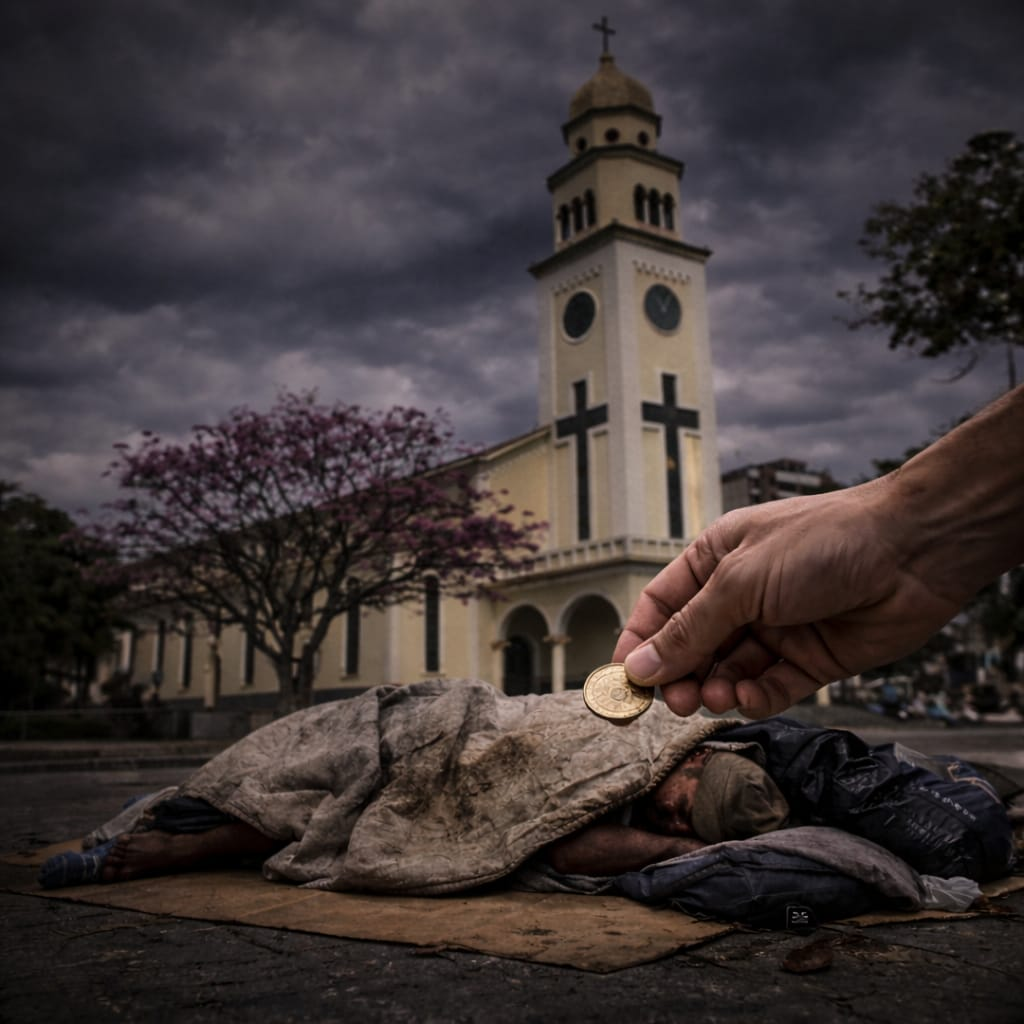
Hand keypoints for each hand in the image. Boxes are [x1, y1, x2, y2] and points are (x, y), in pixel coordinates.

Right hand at [613, 478, 966, 718]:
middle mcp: (742, 595)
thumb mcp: (741, 582)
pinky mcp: (810, 659)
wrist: (914, 551)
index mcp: (715, 560)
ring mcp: (776, 628)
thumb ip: (690, 630)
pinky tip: (750, 697)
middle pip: (691, 646)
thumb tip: (640, 667)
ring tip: (713, 697)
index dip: (639, 642)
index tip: (622, 681)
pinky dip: (755, 698)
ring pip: (728, 672)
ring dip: (715, 688)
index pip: (661, 606)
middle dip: (678, 674)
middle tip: (673, 701)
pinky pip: (770, 688)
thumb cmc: (823, 542)